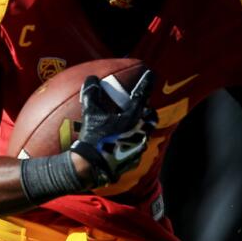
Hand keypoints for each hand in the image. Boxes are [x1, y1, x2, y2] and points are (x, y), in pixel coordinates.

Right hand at [70, 70, 156, 186]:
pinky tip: (124, 142)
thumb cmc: (93, 138)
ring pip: (146, 132)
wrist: (92, 167)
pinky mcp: (135, 159)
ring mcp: (140, 146)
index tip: (151, 73)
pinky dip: (133, 141)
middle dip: (147, 109)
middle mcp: (141, 131)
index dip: (147, 82)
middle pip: (151, 116)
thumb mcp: (90, 114)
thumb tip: (92, 78)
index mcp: (133, 117)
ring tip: (131, 123)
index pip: (143, 95)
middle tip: (140, 105)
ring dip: (141, 125)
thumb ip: (91, 94)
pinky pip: (138, 146)